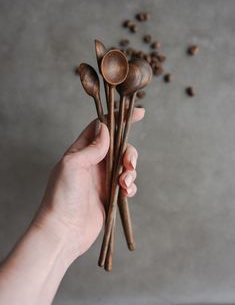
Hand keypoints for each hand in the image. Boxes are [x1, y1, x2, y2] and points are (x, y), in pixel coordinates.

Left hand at [33, 108, 144, 262]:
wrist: (63, 231)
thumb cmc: (61, 197)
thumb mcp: (73, 165)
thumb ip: (91, 147)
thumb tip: (105, 128)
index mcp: (81, 151)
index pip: (102, 128)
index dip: (119, 119)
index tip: (139, 113)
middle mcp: (93, 163)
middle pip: (119, 147)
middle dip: (128, 154)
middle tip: (129, 165)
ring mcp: (102, 179)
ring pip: (125, 166)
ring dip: (130, 172)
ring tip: (124, 183)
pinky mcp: (110, 195)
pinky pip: (127, 184)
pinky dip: (130, 186)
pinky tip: (125, 193)